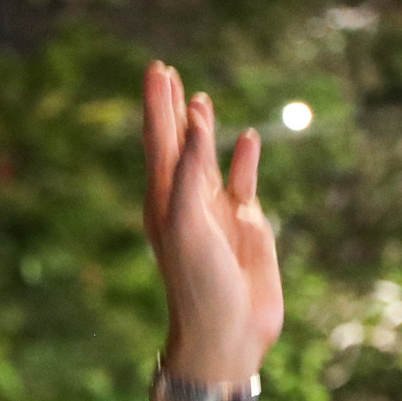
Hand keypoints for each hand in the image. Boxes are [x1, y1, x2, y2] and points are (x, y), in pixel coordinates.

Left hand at [142, 60, 283, 382]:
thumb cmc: (200, 284)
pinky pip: (242, 182)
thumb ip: (188, 173)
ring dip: (201, 129)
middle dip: (169, 108)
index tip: (155, 68)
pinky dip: (243, 158)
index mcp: (162, 199)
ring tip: (197, 98)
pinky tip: (246, 137)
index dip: (157, 104)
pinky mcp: (245, 225)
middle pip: (174, 142)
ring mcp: (215, 213)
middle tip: (162, 70)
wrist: (226, 332)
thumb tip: (191, 122)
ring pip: (206, 159)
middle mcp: (185, 201)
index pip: (157, 140)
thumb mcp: (188, 225)